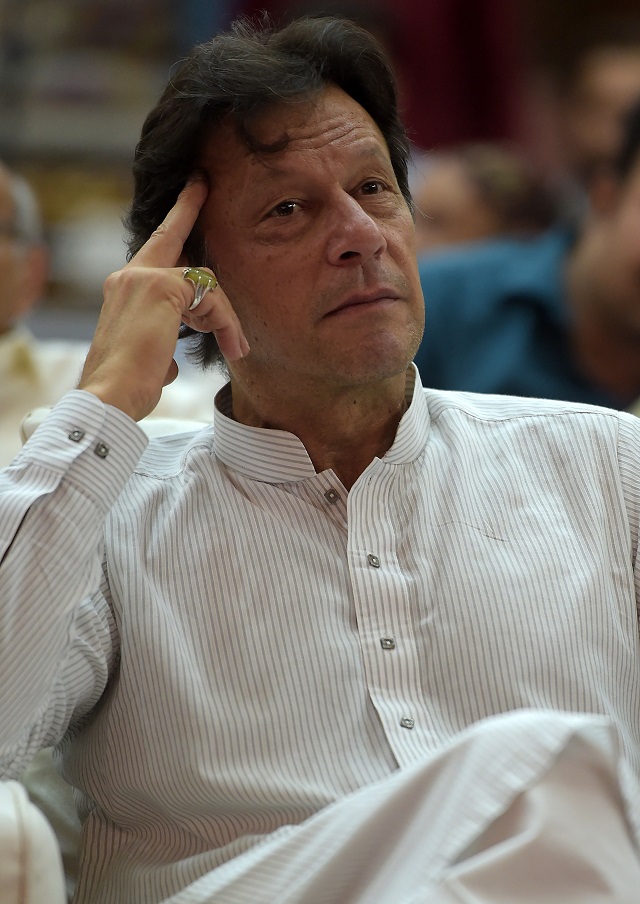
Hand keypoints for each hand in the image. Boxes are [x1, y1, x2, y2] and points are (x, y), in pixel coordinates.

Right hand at [78, 178, 248, 420]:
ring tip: (236, 347)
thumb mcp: (149, 358)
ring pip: (204, 283)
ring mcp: (143, 279)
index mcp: (123, 291)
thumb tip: (171, 360)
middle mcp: (128, 277)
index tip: (188, 194)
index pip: (153, 252)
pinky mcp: (162, 288)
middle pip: (171, 239)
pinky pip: (210, 299)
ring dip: (226, 317)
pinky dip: (227, 324)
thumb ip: (160, 345)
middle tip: (202, 184)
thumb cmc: (127, 386)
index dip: (172, 222)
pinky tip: (231, 346)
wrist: (110, 395)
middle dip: (187, 207)